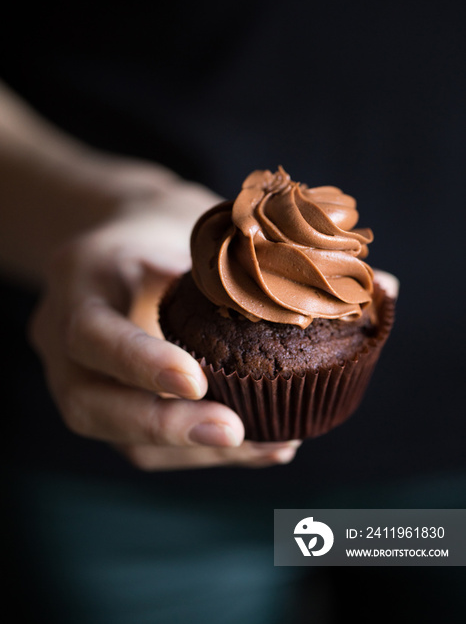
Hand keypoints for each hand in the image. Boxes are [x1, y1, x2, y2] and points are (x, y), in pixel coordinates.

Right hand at [29, 178, 300, 470]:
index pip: (91, 331)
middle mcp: (63, 336)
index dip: (140, 361)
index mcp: (80, 280)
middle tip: (234, 431)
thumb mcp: (182, 220)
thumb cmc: (160, 225)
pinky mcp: (111, 401)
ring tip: (270, 445)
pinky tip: (262, 446)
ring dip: (195, 451)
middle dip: (164, 427)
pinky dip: (202, 452)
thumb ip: (226, 257)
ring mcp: (80, 376)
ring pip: (121, 437)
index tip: (198, 383)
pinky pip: (145, 443)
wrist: (123, 240)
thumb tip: (319, 288)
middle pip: (89, 404)